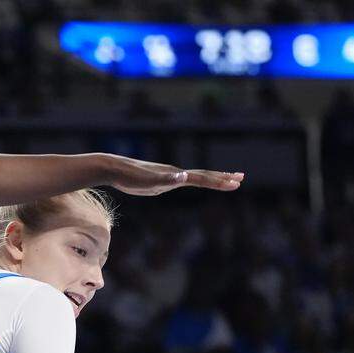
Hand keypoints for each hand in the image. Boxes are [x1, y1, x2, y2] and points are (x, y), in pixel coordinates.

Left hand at [103, 154, 242, 195]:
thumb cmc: (129, 176)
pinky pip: (179, 181)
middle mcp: (174, 173)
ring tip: (222, 179)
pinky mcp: (158, 179)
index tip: (237, 182)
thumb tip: (184, 176)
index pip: (203, 178)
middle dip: (222, 178)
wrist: (113, 168)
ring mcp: (167, 175)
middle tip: (240, 178)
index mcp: (175, 174)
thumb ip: (166, 179)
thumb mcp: (147, 181)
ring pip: (192, 177)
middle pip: (203, 175)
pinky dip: (190, 181)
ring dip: (209, 178)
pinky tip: (188, 181)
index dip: (220, 181)